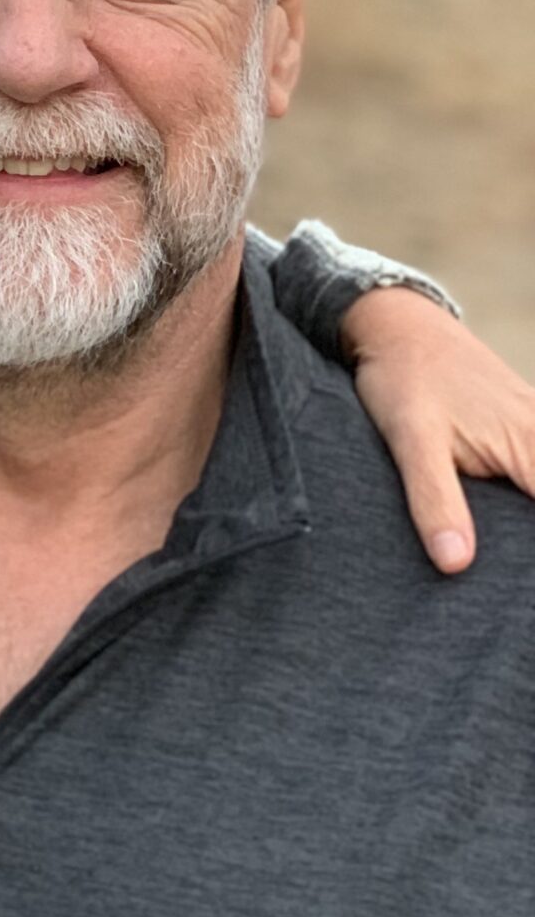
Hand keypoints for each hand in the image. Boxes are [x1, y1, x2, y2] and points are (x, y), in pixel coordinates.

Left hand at [341, 285, 534, 572]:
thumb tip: (457, 565)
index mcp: (532, 449)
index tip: (518, 592)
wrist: (395, 320)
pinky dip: (525, 493)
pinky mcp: (526, 423)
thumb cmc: (402, 378)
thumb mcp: (410, 440)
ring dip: (525, 529)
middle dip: (528, 548)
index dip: (531, 567)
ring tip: (510, 576)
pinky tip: (506, 523)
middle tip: (509, 596)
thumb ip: (435, 501)